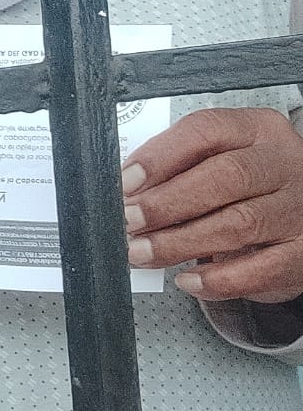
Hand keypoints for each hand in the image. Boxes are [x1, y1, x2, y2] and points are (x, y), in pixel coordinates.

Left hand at [122, 107, 302, 302]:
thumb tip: (126, 191)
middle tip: (129, 221)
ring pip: (239, 223)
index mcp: (257, 130)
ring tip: (142, 252)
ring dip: (180, 242)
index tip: (125, 183)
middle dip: (167, 202)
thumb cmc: (245, 188)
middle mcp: (283, 163)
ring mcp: (297, 208)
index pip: (206, 130)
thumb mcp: (217, 162)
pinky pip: (261, 269)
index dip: (160, 157)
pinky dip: (218, 280)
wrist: (299, 218)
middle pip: (225, 176)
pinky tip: (187, 280)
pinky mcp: (302, 252)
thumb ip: (177, 168)